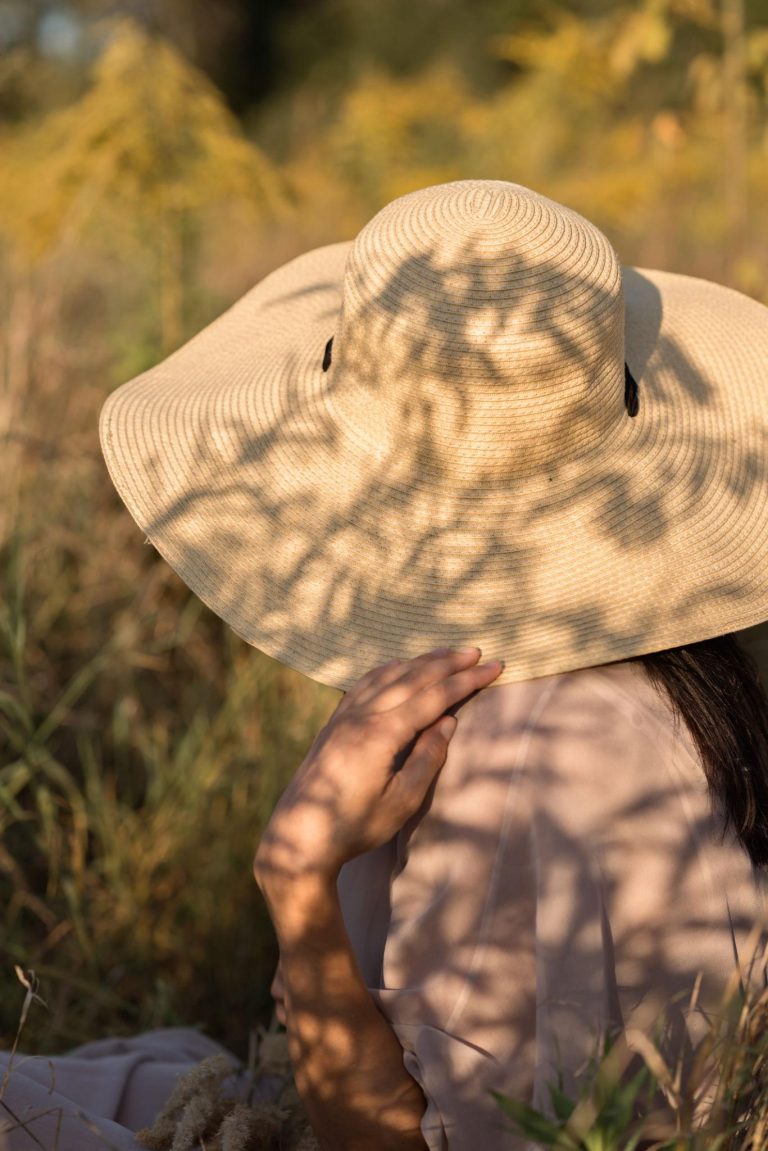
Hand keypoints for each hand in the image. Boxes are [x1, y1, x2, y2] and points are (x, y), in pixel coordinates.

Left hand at [253, 647, 503, 890]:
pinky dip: (387, 669)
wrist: (299, 836)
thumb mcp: (401, 801)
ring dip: (420, 661)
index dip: (466, 680)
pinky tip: (397, 665)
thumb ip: (427, 758)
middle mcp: (362, 716)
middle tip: (476, 651)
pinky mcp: (334, 723)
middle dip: (447, 663)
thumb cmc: (355, 826)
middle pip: (413, 678)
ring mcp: (344, 717)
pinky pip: (364, 684)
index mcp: (382, 734)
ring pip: (388, 676)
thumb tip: (448, 721)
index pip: (434, 697)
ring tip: (446, 652)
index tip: (494, 666)